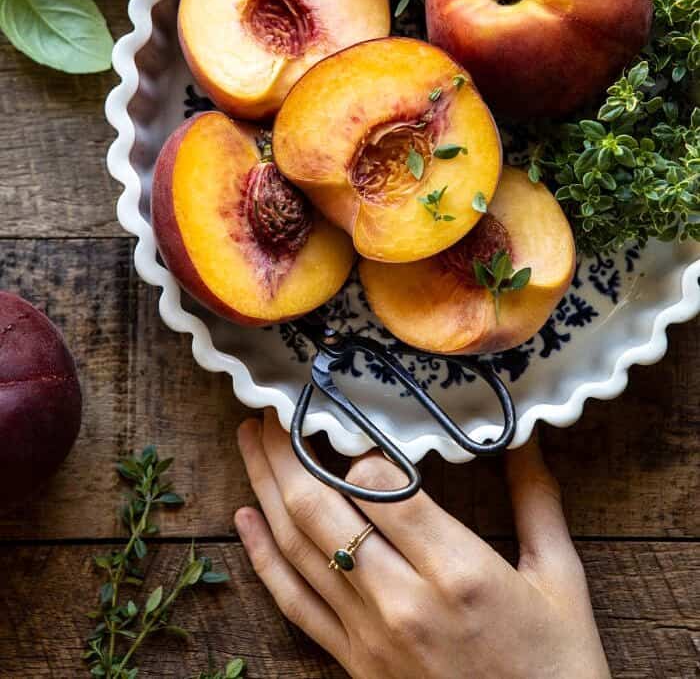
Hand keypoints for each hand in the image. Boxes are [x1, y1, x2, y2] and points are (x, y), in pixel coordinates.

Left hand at [234, 411, 609, 678]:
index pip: (384, 488)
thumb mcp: (561, 580)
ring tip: (249, 438)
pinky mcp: (354, 662)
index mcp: (459, 572)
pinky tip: (245, 519)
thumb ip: (537, 501)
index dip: (361, 448)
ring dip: (266, 486)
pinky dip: (263, 557)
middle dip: (288, 450)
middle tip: (274, 407)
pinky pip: (294, 603)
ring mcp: (370, 636)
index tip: (358, 423)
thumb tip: (526, 437)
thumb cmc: (558, 667)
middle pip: (324, 509)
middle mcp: (403, 601)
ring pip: (299, 546)